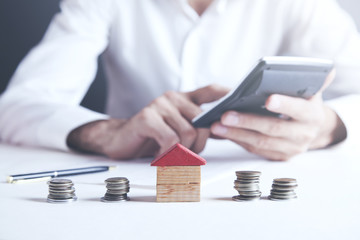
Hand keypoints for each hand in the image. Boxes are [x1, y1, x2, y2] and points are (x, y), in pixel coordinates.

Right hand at [67, 84, 228, 158]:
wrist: (120, 140)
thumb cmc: (152, 137)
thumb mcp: (178, 130)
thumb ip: (197, 126)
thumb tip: (223, 129)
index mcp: (184, 99)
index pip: (211, 91)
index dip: (227, 94)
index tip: (239, 99)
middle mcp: (173, 98)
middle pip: (203, 122)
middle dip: (199, 145)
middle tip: (186, 155)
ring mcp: (159, 105)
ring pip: (188, 133)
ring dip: (183, 153)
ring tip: (171, 157)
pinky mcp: (147, 117)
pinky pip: (171, 140)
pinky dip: (169, 154)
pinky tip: (161, 157)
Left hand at [210, 71, 346, 160]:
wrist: (313, 129)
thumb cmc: (305, 104)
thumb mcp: (312, 91)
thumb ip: (315, 81)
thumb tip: (327, 70)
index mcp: (311, 115)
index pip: (298, 109)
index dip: (284, 105)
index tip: (268, 99)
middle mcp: (302, 135)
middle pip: (272, 129)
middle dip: (247, 122)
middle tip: (225, 114)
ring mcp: (290, 149)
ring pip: (260, 143)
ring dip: (236, 134)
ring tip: (216, 124)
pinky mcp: (278, 157)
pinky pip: (255, 150)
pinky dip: (238, 140)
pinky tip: (223, 132)